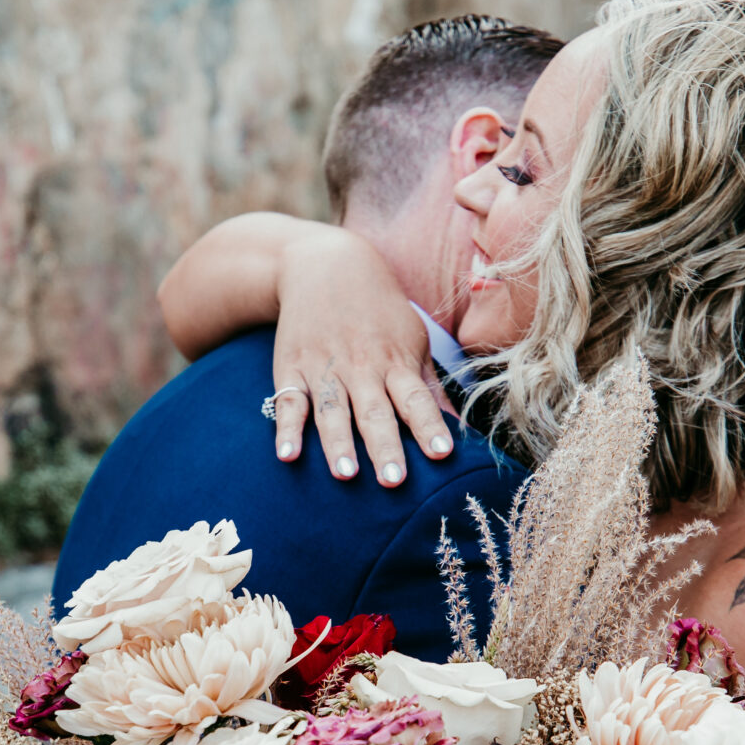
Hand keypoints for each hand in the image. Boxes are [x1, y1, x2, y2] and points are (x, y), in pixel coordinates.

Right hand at [269, 228, 456, 486]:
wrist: (325, 263)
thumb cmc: (378, 310)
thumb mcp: (411, 337)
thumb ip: (428, 383)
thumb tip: (457, 423)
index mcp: (395, 361)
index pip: (416, 399)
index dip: (429, 426)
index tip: (442, 454)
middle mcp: (361, 366)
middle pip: (375, 412)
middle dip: (385, 446)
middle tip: (393, 481)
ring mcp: (324, 367)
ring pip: (332, 410)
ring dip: (338, 443)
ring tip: (345, 475)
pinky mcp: (292, 367)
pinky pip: (289, 401)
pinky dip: (286, 429)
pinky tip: (287, 455)